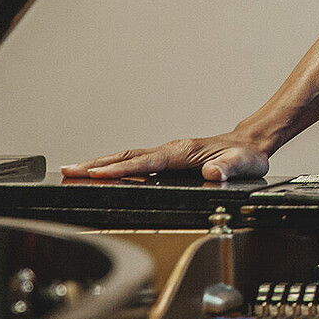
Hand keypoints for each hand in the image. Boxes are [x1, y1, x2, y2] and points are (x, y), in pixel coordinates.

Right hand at [61, 133, 269, 181]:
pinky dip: (115, 166)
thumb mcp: (243, 164)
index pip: (146, 162)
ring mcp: (168, 153)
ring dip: (101, 164)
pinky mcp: (168, 158)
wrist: (250, 145)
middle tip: (68, 170)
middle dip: (97, 164)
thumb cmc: (246, 156)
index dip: (121, 170)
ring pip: (129, 158)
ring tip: (74, 170)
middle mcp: (172, 150)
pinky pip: (136, 161)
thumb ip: (228, 169)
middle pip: (128, 157)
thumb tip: (212, 173)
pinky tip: (102, 172)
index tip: (97, 174)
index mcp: (184, 152)